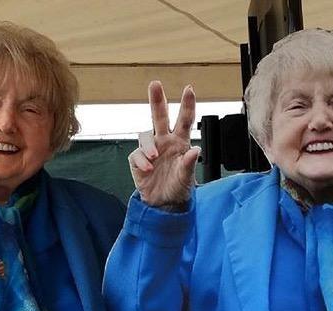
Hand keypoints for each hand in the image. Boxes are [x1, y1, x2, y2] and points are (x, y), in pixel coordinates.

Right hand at [128, 81, 199, 206]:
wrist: (163, 204)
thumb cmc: (178, 188)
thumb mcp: (187, 178)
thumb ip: (189, 164)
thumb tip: (195, 150)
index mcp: (180, 142)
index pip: (184, 120)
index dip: (187, 105)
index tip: (188, 89)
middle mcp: (164, 141)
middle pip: (159, 116)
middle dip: (157, 100)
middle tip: (155, 84)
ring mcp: (150, 150)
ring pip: (145, 135)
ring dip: (149, 145)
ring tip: (154, 157)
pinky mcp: (138, 160)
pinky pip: (137, 155)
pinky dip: (142, 161)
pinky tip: (148, 169)